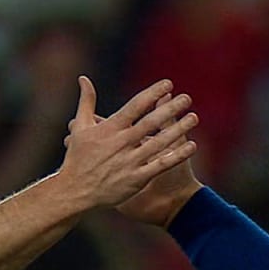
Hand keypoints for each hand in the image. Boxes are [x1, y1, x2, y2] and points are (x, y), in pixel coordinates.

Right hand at [57, 76, 197, 210]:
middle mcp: (121, 143)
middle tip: (187, 98)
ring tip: (194, 117)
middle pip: (151, 122)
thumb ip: (86, 102)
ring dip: (178, 129)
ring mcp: (130, 161)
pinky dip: (177, 155)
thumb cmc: (78, 157)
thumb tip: (84, 78)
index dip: (152, 94)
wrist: (75, 191)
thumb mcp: (81, 127)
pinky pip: (160, 165)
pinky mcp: (136, 179)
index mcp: (110, 128)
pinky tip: (192, 146)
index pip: (135, 106)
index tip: (168, 83)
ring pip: (159, 142)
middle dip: (170, 109)